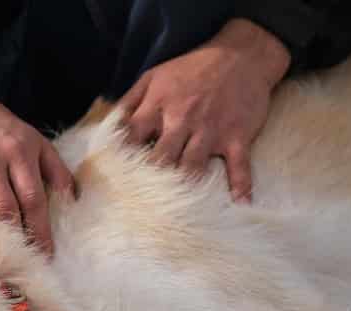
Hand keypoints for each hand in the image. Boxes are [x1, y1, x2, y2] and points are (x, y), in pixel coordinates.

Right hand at [0, 77, 74, 253]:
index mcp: (17, 152)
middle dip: (16, 239)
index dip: (40, 231)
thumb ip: (57, 171)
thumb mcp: (36, 141)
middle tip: (24, 263)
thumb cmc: (1, 130)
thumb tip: (73, 201)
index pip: (32, 199)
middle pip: (3, 210)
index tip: (46, 255)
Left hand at [118, 18, 290, 200]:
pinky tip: (239, 206)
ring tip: (174, 216)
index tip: (113, 183)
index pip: (131, 139)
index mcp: (158, 106)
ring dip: (184, 189)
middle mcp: (182, 120)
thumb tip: (108, 129)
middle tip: (140, 207)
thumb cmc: (193, 69)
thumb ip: (129, 102)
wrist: (242, 54)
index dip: (120, 161)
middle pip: (160, 158)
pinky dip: (240, 187)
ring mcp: (211, 130)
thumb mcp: (154, 76)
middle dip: (149, 182)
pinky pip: (239, 167)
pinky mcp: (237, 136)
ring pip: (193, 166)